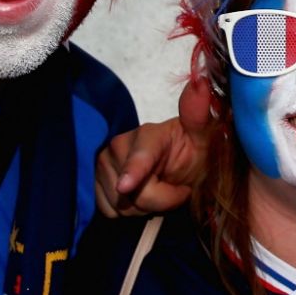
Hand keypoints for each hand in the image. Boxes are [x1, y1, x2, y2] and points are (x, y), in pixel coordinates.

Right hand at [93, 77, 213, 218]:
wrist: (175, 167)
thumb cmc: (189, 152)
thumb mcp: (202, 136)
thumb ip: (198, 114)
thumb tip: (200, 82)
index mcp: (148, 134)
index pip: (140, 155)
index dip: (134, 170)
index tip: (126, 187)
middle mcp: (117, 146)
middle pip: (133, 193)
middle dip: (160, 200)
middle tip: (174, 188)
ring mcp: (102, 165)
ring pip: (121, 205)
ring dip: (144, 207)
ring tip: (156, 190)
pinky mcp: (92, 184)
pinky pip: (108, 210)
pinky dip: (127, 212)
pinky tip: (138, 197)